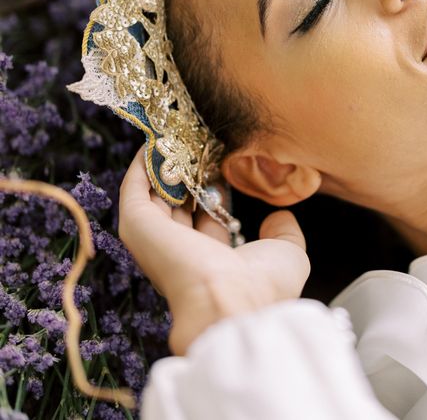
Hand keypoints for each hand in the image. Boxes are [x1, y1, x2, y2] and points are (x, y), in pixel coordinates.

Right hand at [118, 148, 309, 354]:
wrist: (233, 301)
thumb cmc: (263, 284)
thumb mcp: (286, 253)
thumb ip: (283, 233)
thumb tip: (278, 217)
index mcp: (211, 262)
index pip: (207, 221)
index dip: (214, 191)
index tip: (222, 164)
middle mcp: (180, 251)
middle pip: (178, 206)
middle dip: (187, 174)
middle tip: (198, 141)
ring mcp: (156, 240)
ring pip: (154, 195)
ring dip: (163, 164)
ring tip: (176, 132)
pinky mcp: (139, 226)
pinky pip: (134, 189)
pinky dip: (142, 166)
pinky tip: (154, 142)